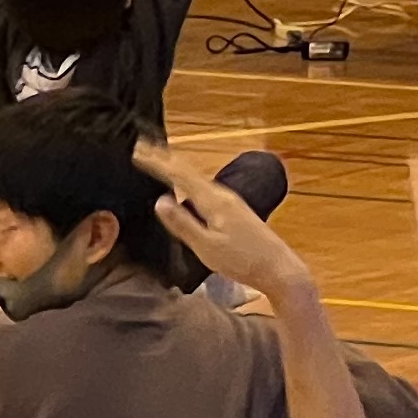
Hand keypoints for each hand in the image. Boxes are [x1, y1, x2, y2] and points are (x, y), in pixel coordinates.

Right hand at [140, 140, 315, 307]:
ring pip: (196, 178)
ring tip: (157, 161)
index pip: (180, 174)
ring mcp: (230, 201)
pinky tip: (184, 187)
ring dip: (175, 168)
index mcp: (214, 200)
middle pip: (188, 170)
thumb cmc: (242, 261)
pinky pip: (203, 188)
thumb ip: (183, 224)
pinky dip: (187, 181)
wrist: (280, 270)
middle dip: (164, 158)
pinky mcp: (234, 210)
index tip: (138, 150)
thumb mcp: (207, 247)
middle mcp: (222, 194)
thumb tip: (160, 200)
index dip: (158, 162)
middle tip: (142, 147)